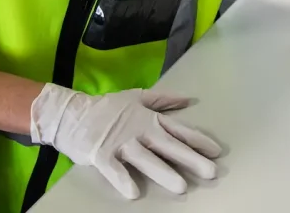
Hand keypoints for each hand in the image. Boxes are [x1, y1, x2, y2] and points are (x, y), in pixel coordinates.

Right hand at [30, 84, 221, 197]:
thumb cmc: (107, 108)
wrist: (72, 113)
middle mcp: (139, 131)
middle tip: (211, 172)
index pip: (178, 130)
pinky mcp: (101, 154)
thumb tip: (187, 100)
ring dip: (164, 173)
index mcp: (148, 119)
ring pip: (146, 159)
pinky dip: (123, 179)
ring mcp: (120, 143)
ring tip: (181, 186)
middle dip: (191, 159)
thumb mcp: (137, 97)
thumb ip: (163, 100)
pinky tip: (134, 192)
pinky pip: (114, 169)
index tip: (217, 151)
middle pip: (169, 147)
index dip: (198, 140)